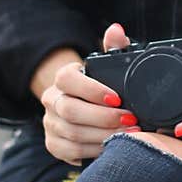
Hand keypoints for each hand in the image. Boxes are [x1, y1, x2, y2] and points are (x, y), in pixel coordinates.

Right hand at [40, 22, 139, 164]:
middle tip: (131, 121)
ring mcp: (50, 123)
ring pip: (72, 133)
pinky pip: (71, 151)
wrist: (86, 107)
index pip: (68, 79)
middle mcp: (51, 99)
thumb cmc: (102, 84)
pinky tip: (112, 147)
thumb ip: (115, 47)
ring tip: (129, 135)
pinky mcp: (53, 144)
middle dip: (104, 118)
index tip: (118, 98)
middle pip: (70, 110)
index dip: (92, 90)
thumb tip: (116, 30)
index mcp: (63, 78)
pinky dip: (94, 150)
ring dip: (103, 136)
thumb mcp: (109, 65)